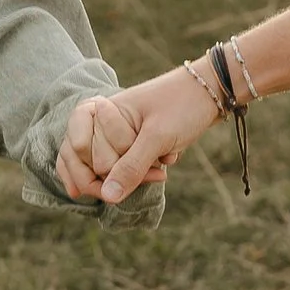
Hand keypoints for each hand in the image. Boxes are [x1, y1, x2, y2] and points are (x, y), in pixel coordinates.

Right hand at [59, 67, 225, 207]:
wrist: (210, 92)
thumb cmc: (182, 105)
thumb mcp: (158, 137)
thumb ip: (130, 166)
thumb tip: (108, 197)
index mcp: (98, 110)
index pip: (79, 149)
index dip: (108, 165)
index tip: (146, 163)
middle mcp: (98, 122)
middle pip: (88, 163)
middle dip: (123, 174)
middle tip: (157, 170)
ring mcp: (110, 134)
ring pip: (97, 170)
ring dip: (127, 177)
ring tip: (156, 173)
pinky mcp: (125, 146)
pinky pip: (113, 170)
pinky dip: (131, 176)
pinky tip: (149, 174)